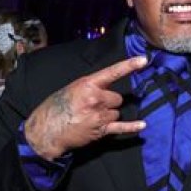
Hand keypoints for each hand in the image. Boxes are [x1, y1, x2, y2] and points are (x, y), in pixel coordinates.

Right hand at [25, 56, 147, 159]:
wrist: (47, 129)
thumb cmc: (56, 107)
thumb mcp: (72, 89)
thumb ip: (91, 86)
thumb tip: (106, 88)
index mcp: (88, 84)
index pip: (112, 72)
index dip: (129, 65)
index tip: (143, 60)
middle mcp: (96, 99)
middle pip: (117, 98)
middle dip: (110, 101)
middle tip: (93, 106)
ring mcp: (99, 115)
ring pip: (116, 112)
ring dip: (109, 115)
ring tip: (91, 118)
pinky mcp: (101, 130)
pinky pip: (121, 127)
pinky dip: (132, 127)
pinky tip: (142, 125)